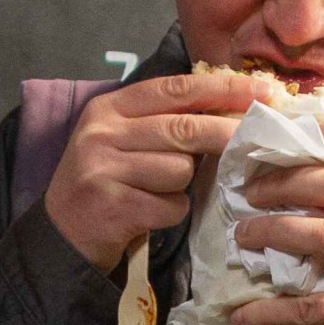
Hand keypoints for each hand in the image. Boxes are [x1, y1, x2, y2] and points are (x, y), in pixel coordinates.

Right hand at [43, 71, 262, 271]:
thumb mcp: (122, 141)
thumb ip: (163, 122)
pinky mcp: (114, 206)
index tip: (262, 91)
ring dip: (183, 186)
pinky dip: (171, 212)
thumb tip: (231, 110)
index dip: (222, 88)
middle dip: (226, 134)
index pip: (174, 89)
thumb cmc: (105, 183)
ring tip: (157, 192)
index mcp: (108, 109)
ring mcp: (104, 169)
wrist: (61, 236)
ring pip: (180, 171)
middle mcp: (102, 133)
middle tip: (256, 140)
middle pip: (183, 129)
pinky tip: (149, 214)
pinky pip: (171, 205)